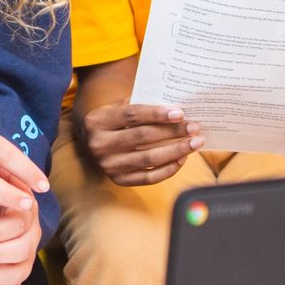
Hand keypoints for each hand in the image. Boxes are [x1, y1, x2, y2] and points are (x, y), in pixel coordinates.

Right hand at [79, 102, 202, 186]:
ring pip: (149, 158)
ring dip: (176, 150)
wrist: (89, 143)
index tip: (180, 113)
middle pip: (143, 137)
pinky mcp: (118, 180)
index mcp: (98, 121)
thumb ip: (140, 104)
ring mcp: (109, 165)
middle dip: (173, 132)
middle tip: (194, 128)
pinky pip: (149, 177)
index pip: (132, 115)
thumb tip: (174, 110)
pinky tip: (182, 158)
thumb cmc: (112, 121)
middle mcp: (100, 144)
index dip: (157, 114)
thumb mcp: (117, 107)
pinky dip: (168, 169)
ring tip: (195, 143)